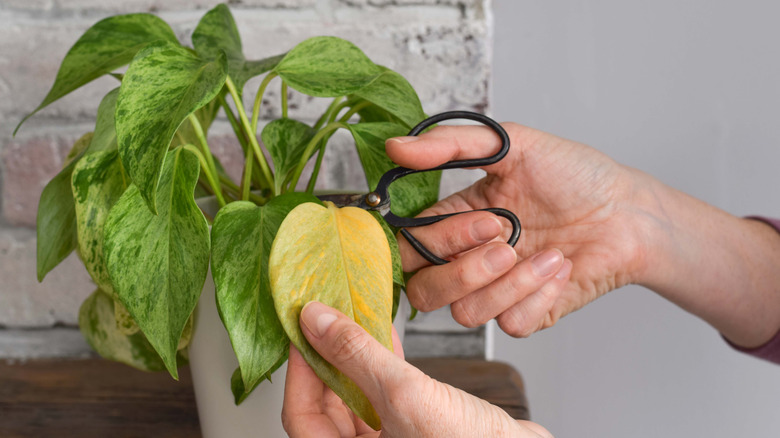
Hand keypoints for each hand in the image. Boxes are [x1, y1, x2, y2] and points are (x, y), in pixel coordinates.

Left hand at [282, 301, 552, 436]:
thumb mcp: (405, 395)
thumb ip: (357, 356)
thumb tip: (315, 321)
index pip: (301, 414)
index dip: (299, 368)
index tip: (302, 326)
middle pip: (326, 404)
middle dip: (327, 357)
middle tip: (326, 316)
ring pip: (356, 397)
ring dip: (355, 357)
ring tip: (354, 318)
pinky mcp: (415, 428)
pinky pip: (384, 395)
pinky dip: (381, 365)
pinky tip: (386, 336)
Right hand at [386, 123, 654, 336]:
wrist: (630, 212)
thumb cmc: (575, 175)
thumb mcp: (513, 144)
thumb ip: (452, 144)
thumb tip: (395, 147)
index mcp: (455, 221)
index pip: (409, 247)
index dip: (437, 242)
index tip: (487, 218)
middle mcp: (468, 260)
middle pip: (424, 292)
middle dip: (465, 270)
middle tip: (508, 240)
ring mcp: (496, 291)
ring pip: (465, 314)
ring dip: (511, 282)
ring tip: (549, 253)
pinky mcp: (527, 314)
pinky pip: (509, 325)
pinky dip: (538, 296)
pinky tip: (561, 269)